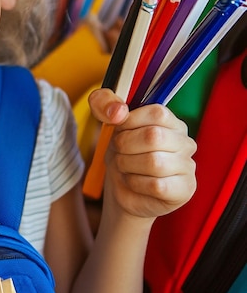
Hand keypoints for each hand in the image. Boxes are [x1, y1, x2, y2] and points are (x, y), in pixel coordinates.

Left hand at [88, 88, 196, 220]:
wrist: (122, 189)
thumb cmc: (121, 152)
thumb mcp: (106, 123)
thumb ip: (103, 102)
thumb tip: (118, 111)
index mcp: (170, 121)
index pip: (156, 113)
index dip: (129, 121)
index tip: (119, 129)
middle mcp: (185, 141)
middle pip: (153, 136)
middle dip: (125, 145)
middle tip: (120, 152)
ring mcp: (188, 166)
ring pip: (154, 162)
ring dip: (128, 165)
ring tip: (126, 167)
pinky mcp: (185, 189)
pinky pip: (157, 185)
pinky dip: (136, 183)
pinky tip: (135, 182)